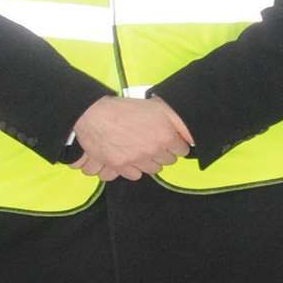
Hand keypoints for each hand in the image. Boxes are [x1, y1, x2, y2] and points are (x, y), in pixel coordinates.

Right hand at [70, 96, 191, 180]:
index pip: (182, 150)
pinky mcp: (120, 167)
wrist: (94, 114)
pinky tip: (128, 159)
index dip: (176, 144)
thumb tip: (189, 133)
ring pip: (151, 170)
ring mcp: (136, 160)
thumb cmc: (123, 108)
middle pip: (167, 162)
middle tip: (154, 143)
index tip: (171, 141)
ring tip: (141, 151)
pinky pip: (133, 176)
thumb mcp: (156, 106)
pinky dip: (131, 169)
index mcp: (165, 136)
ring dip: (148, 162)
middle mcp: (152, 151)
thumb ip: (175, 120)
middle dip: (163, 153)